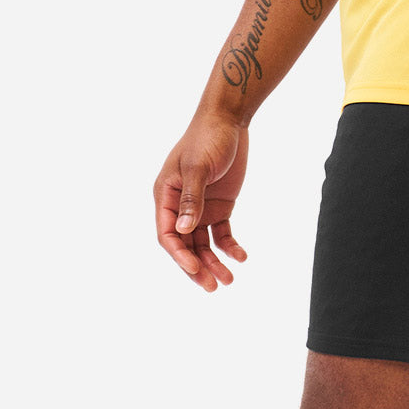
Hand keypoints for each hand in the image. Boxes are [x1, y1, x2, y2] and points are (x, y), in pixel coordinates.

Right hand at [154, 114, 248, 291]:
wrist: (229, 121)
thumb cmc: (207, 138)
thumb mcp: (197, 168)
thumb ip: (191, 199)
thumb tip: (182, 230)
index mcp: (166, 196)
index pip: (167, 234)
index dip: (179, 255)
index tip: (195, 268)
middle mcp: (180, 206)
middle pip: (185, 245)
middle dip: (197, 267)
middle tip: (212, 287)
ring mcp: (200, 208)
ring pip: (203, 244)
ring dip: (214, 263)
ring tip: (229, 280)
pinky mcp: (219, 207)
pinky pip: (222, 234)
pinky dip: (230, 248)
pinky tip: (242, 257)